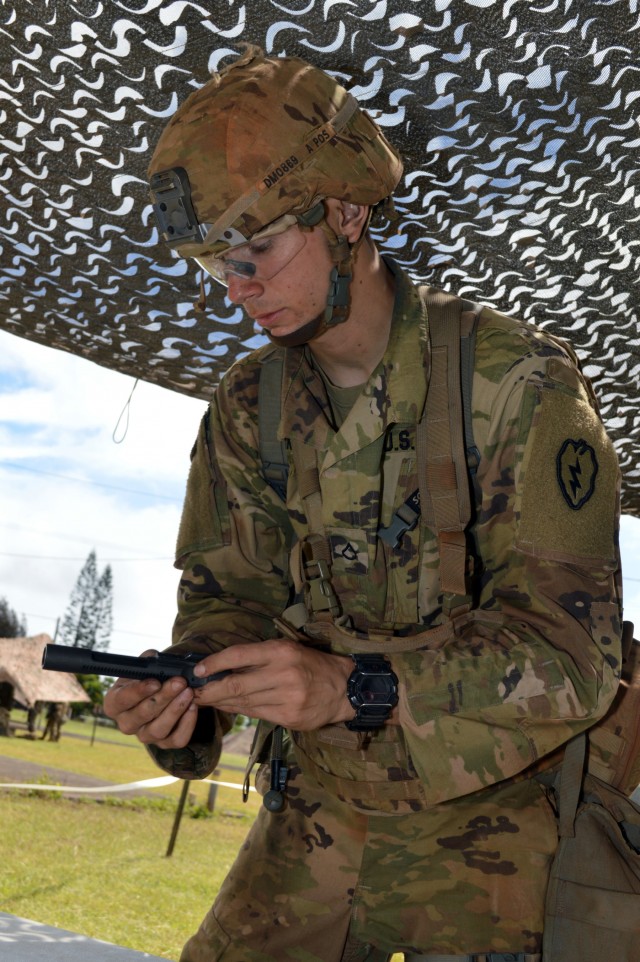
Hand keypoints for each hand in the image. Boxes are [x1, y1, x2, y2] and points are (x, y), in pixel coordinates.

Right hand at [103, 650, 197, 748]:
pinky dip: (187, 724)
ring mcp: (145, 736)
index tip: (155, 682)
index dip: (138, 691)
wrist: (161, 692)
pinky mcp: (164, 743)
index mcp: (115, 703)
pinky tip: (193, 706)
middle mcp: (126, 723)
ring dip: (176, 710)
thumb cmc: (148, 678)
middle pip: (143, 714)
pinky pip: (176, 739)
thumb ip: (147, 661)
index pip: (122, 700)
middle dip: (163, 697)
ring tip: (188, 692)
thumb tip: (153, 658)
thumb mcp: (144, 666)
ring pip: (159, 730)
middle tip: (179, 682)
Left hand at [189, 638, 353, 730]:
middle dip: (210, 690)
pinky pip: (256, 714)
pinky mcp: (290, 717)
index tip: (198, 670)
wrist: (343, 689)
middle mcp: (284, 674)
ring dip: (221, 702)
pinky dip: (239, 711)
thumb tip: (221, 665)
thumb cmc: (310, 664)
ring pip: (244, 703)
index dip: (215, 663)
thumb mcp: (287, 649)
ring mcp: (288, 698)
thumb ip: (257, 656)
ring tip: (206, 700)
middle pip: (236, 685)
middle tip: (193, 692)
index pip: (239, 655)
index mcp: (281, 651)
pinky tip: (228, 707)